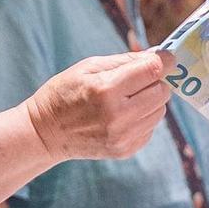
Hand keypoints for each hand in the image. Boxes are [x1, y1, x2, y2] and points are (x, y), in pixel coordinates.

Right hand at [24, 51, 170, 161]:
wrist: (44, 133)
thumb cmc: (63, 94)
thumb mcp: (87, 67)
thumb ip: (124, 60)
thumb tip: (157, 56)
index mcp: (105, 89)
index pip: (153, 70)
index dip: (162, 60)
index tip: (163, 58)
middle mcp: (117, 115)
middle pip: (162, 91)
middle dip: (155, 82)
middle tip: (139, 80)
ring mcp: (122, 136)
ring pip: (160, 111)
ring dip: (150, 101)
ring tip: (127, 100)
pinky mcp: (124, 150)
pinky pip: (150, 129)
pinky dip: (142, 119)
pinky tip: (122, 117)